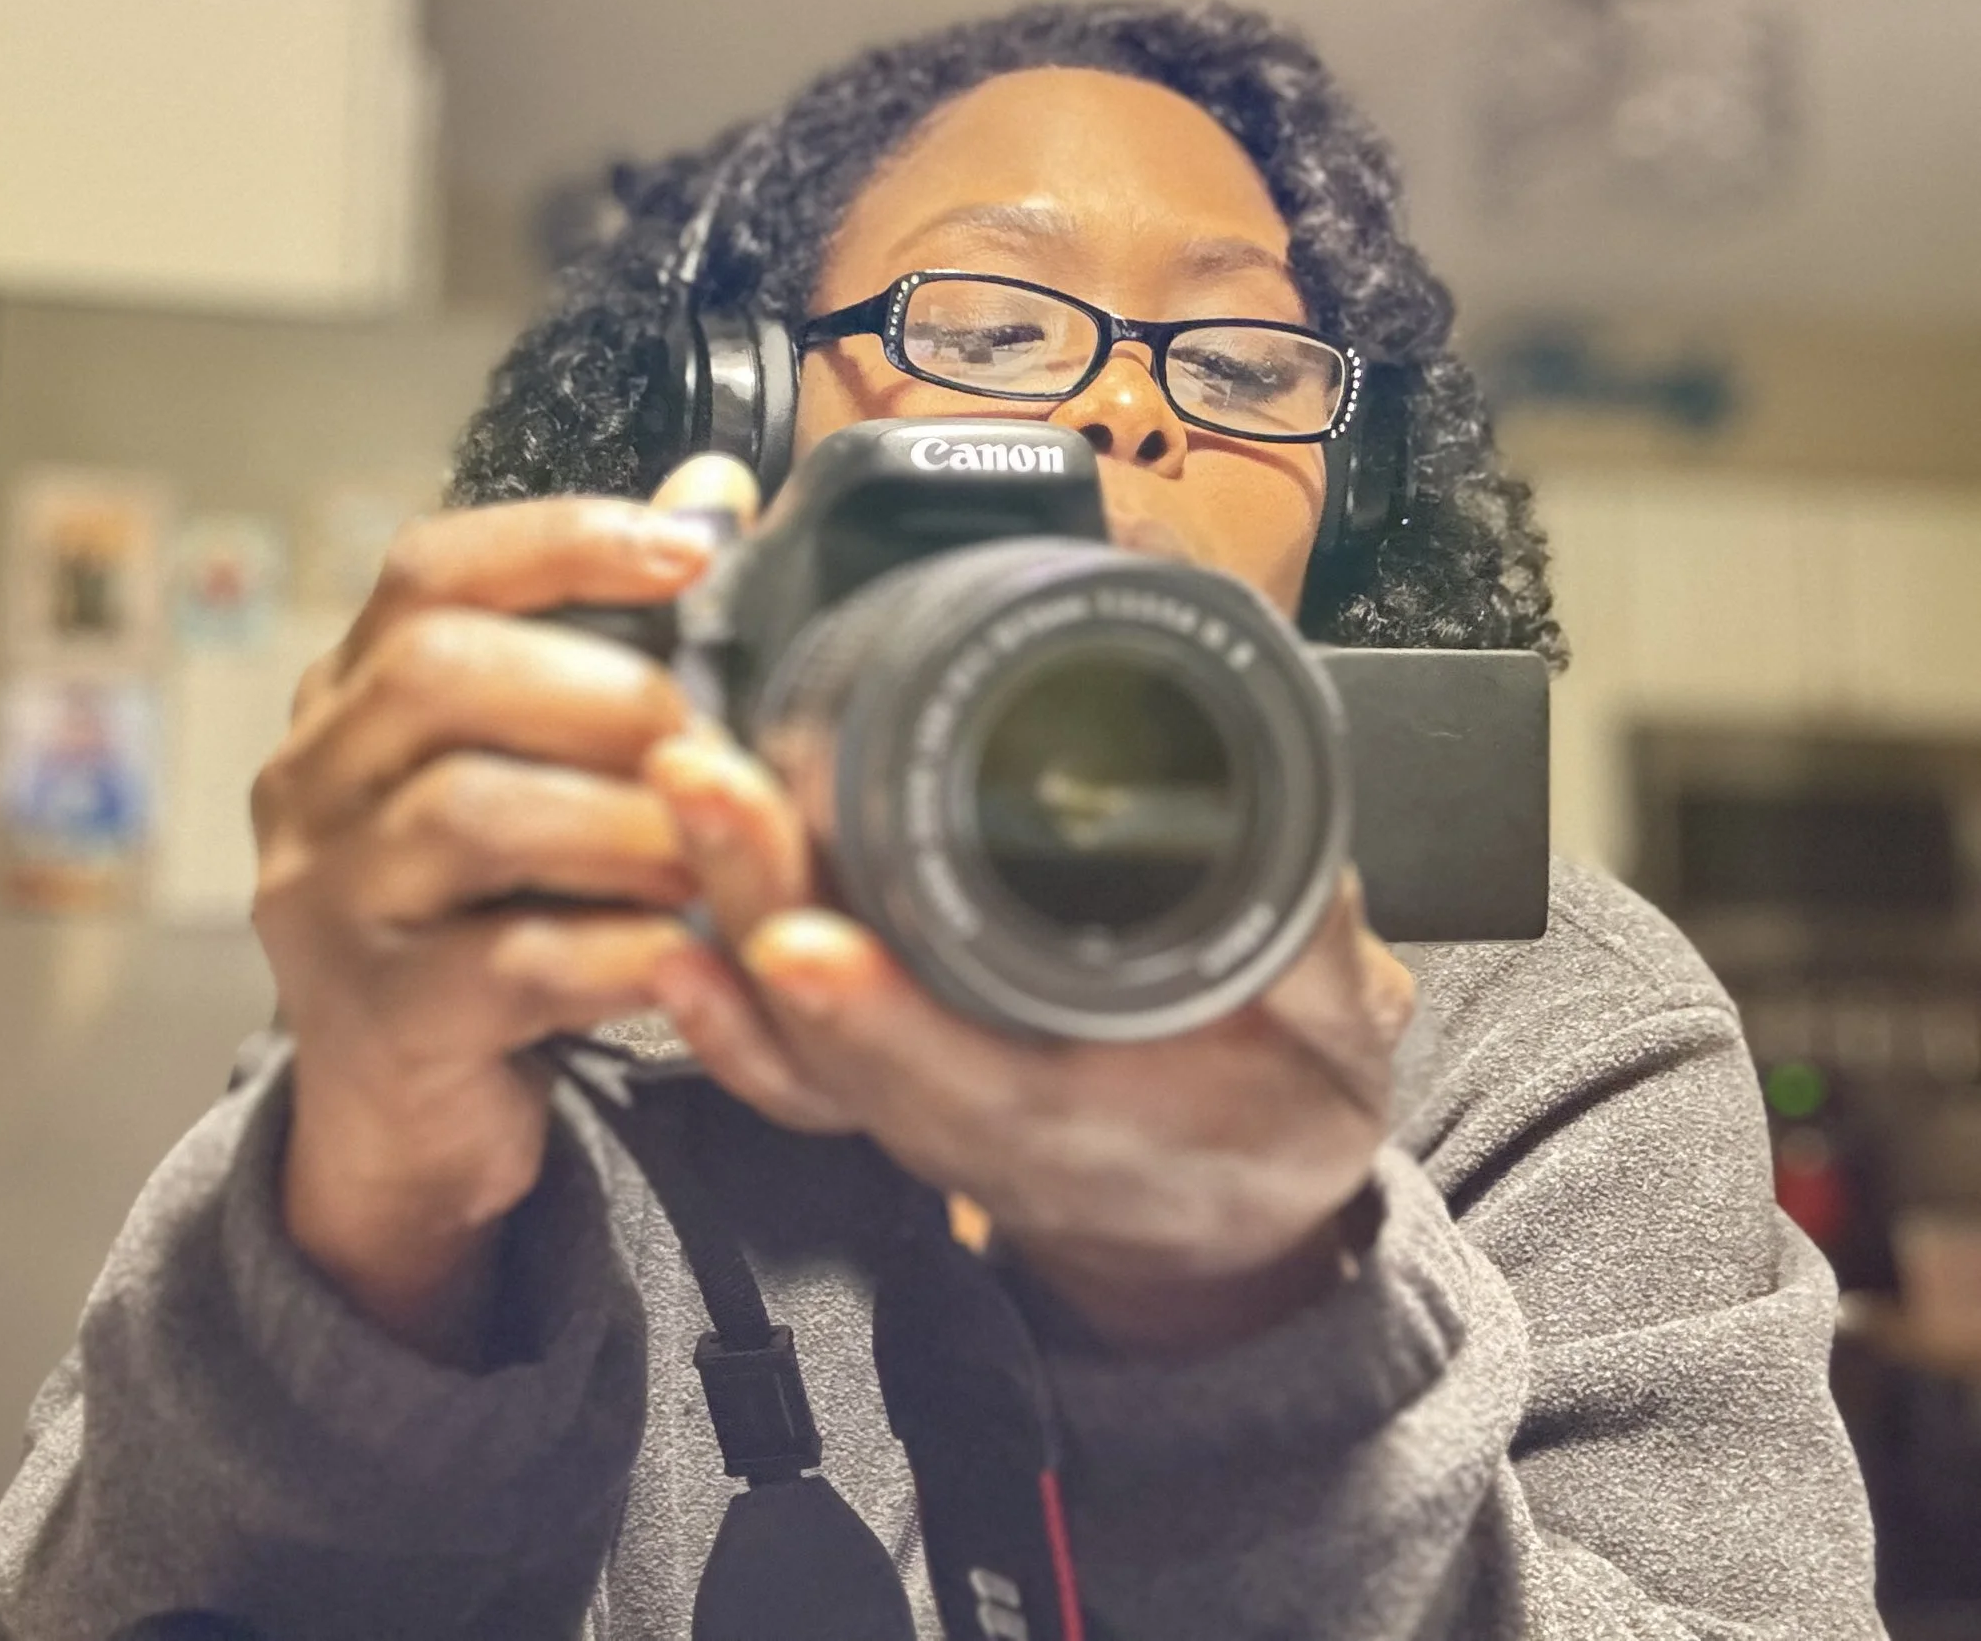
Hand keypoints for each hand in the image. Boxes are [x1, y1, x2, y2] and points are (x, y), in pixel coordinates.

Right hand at [251, 475, 738, 1361]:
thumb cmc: (488, 916)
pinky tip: (689, 952)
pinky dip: (622, 948)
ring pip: (472, 814)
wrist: (401, 1121)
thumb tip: (714, 490)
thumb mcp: (533, 769)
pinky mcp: (376, 1018)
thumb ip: (610, 634)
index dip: (562, 542)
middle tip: (708, 743)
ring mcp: (327, 902)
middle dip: (605, 693)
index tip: (695, 548)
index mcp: (349, 697)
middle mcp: (312, 782)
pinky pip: (510, 962)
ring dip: (624, 822)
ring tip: (710, 854)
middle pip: (438, 674)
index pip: (427, 572)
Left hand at [643, 475, 1415, 1359]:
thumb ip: (1317, 957)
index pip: (968, 1078)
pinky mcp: (873, 1070)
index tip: (808, 944)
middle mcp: (967, 1115)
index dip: (881, 1017)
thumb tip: (1293, 851)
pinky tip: (670, 919)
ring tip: (681, 788)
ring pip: (784, 1020)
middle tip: (703, 782)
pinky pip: (775, 1048)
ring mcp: (905, 1094)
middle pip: (831, 1026)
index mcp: (1085, 1124)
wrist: (1212, 1227)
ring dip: (720, 906)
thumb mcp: (1340, 1050)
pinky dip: (715, 998)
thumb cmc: (1270, 1128)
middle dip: (760, 897)